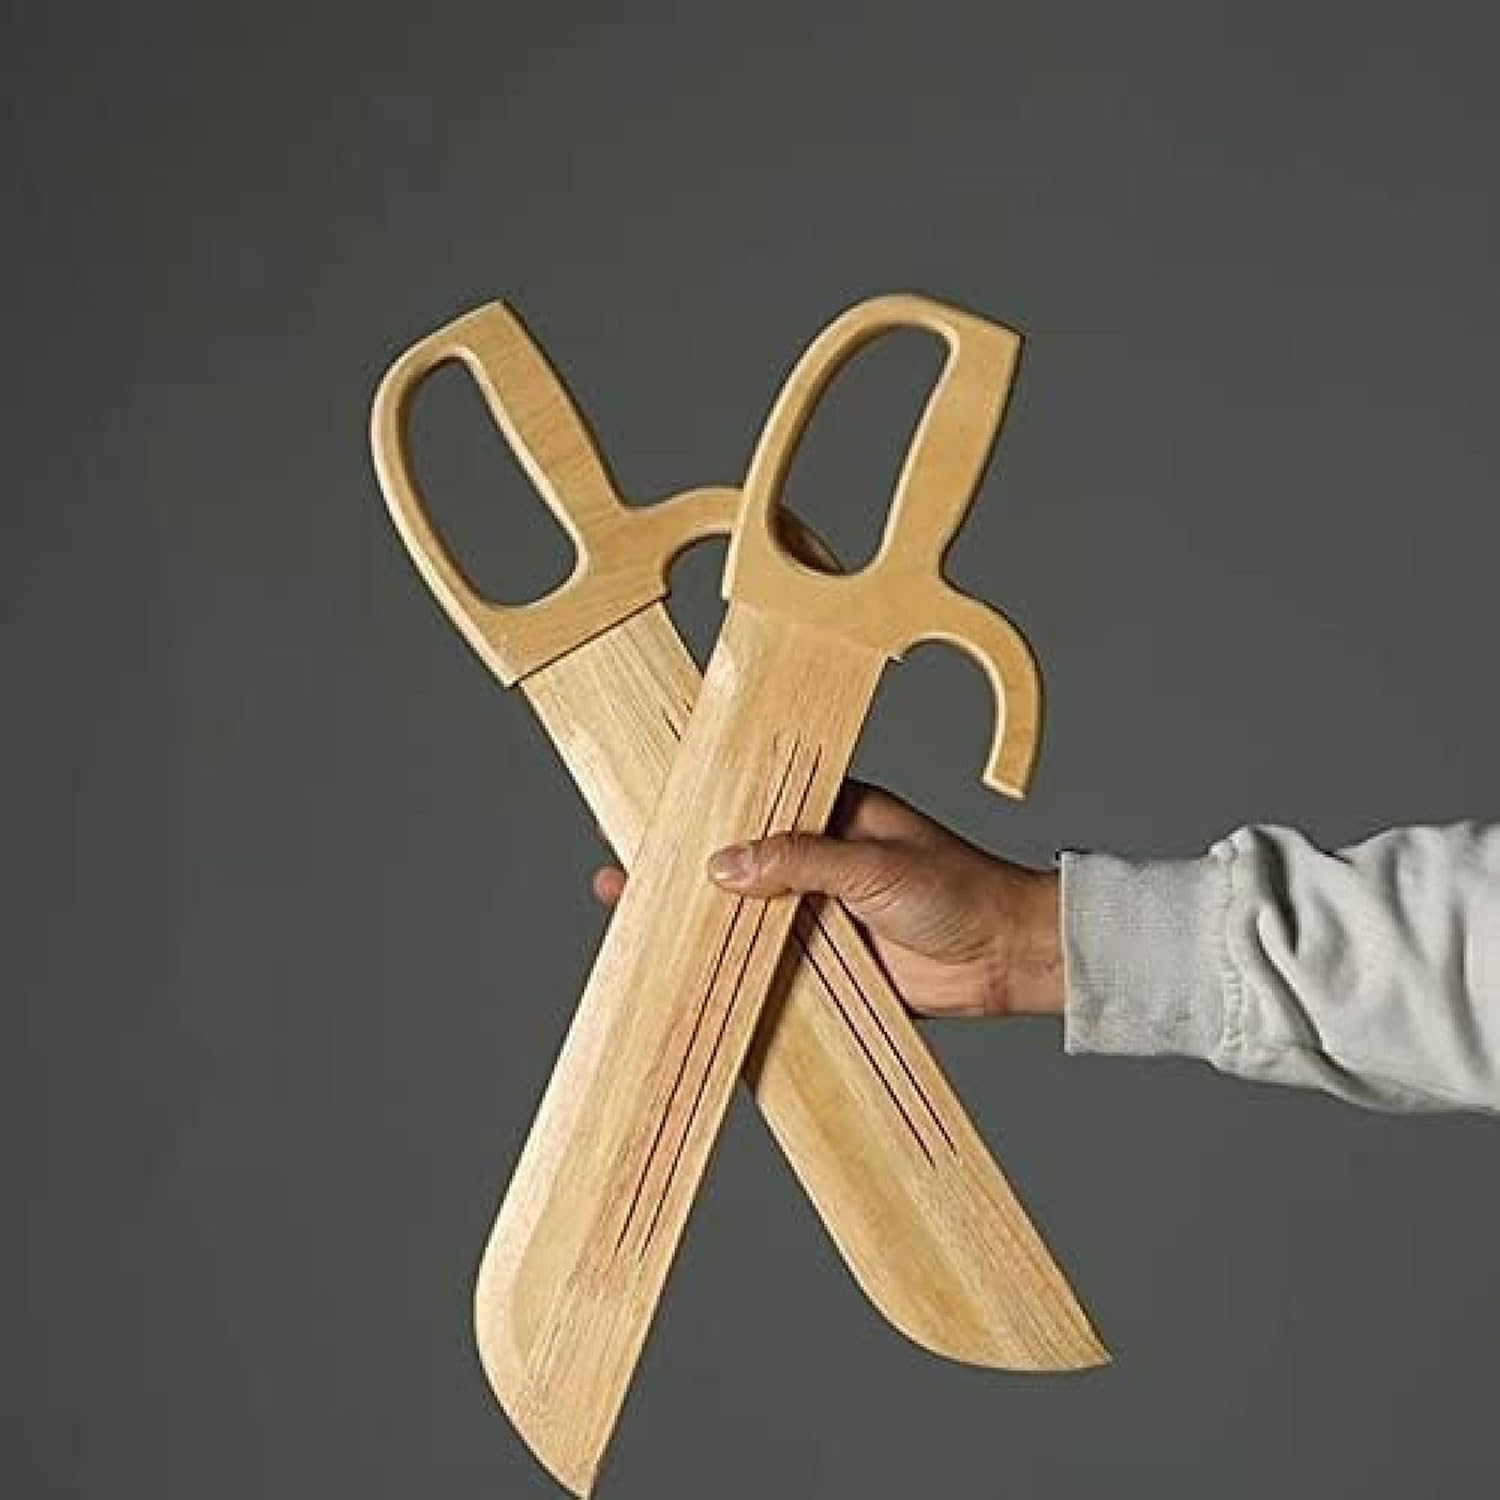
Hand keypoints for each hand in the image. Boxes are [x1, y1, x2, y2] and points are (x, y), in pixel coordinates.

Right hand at [591, 782, 1064, 1018]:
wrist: (1008, 959)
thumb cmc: (958, 890)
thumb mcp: (872, 863)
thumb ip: (799, 861)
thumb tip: (723, 865)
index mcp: (832, 813)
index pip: (754, 801)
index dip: (703, 806)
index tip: (650, 807)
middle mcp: (820, 861)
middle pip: (740, 864)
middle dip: (686, 870)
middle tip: (623, 872)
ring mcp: (821, 914)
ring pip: (748, 918)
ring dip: (704, 924)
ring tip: (642, 924)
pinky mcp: (829, 965)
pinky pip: (772, 966)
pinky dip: (736, 971)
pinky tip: (693, 975)